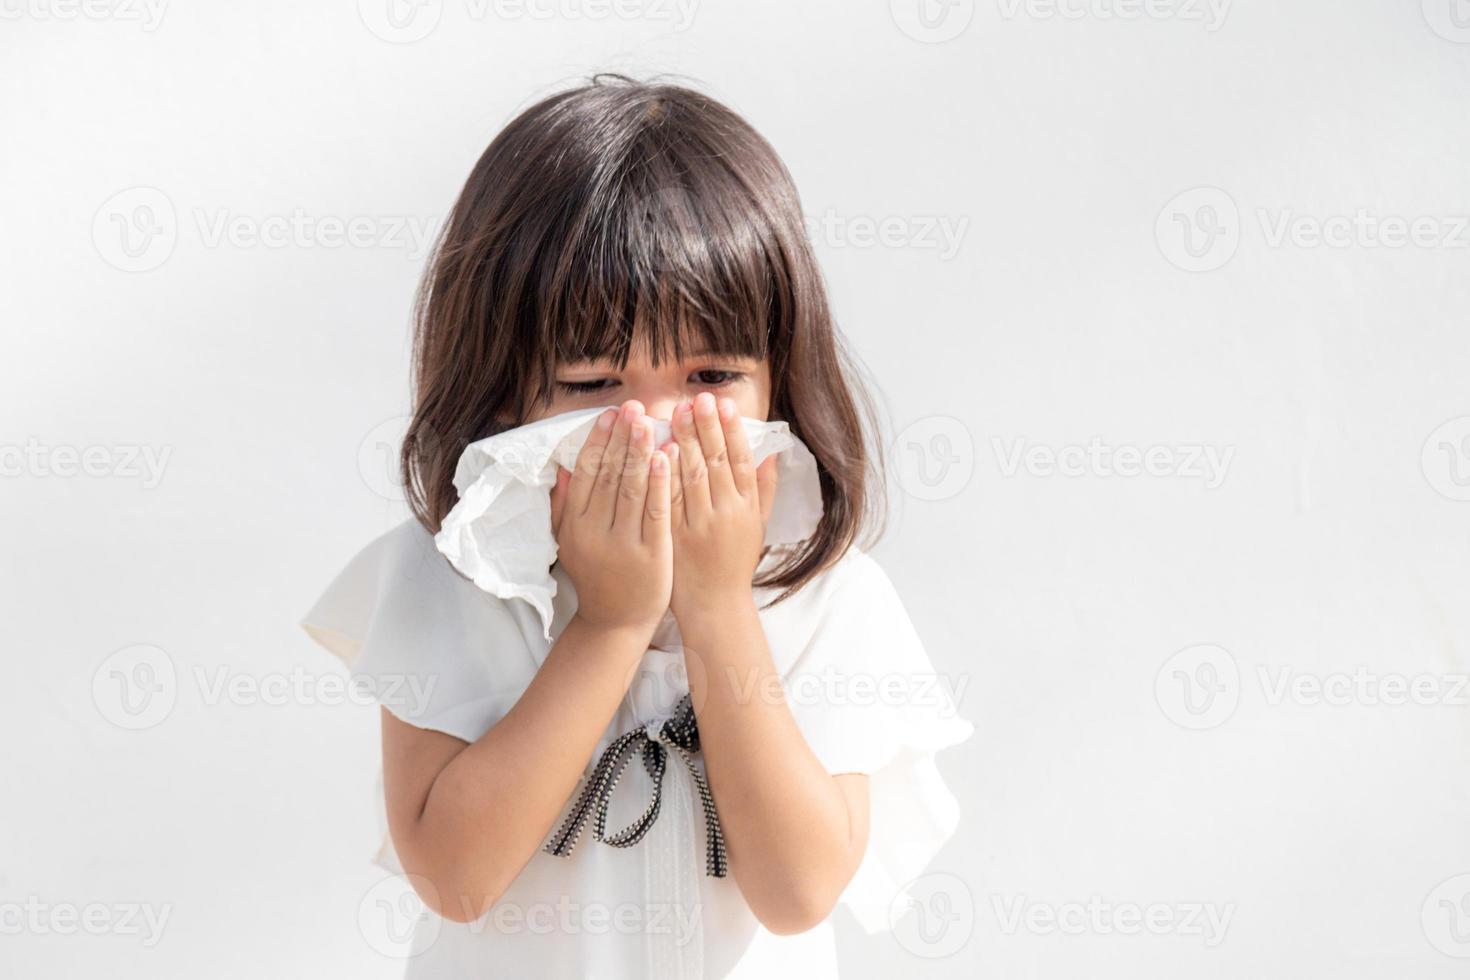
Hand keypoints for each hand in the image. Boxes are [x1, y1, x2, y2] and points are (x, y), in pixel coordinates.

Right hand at [550, 400, 672, 635]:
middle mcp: (595, 532)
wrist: (616, 622)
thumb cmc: (597, 576)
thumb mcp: (570, 542)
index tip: (610, 414)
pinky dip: (661, 482)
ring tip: (650, 421)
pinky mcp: (651, 555)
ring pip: (631, 489)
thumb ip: (564, 506)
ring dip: (640, 451)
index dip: (599, 441)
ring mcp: (623, 544)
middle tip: (633, 407)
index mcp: (575, 525)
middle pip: (608, 475)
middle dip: (622, 438)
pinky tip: (667, 456)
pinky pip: (656, 512)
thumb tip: (563, 467)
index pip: (586, 474)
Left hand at [664, 392, 778, 623]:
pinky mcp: (676, 537)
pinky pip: (669, 500)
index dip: (733, 431)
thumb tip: (771, 452)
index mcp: (747, 508)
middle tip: (697, 398)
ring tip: (676, 412)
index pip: (742, 461)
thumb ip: (765, 489)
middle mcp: (726, 514)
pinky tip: (658, 450)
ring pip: (692, 476)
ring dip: (683, 442)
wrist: (714, 605)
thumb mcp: (758, 526)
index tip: (725, 404)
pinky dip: (665, 474)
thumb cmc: (735, 563)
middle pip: (716, 462)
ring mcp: (700, 525)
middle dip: (706, 427)